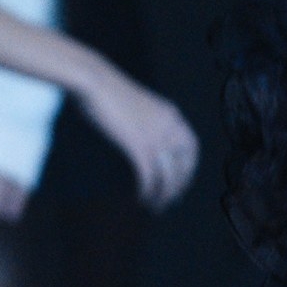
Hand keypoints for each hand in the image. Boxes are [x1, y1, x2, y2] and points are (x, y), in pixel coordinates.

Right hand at [76, 71, 198, 209]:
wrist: (94, 80)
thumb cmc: (108, 90)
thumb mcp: (138, 105)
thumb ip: (148, 121)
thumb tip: (144, 140)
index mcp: (172, 115)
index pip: (192, 147)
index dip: (189, 168)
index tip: (182, 182)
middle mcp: (170, 126)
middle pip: (183, 165)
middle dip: (179, 186)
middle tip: (170, 201)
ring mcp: (155, 136)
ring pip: (168, 174)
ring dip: (164, 194)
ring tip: (156, 207)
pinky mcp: (138, 144)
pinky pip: (149, 175)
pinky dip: (147, 190)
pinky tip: (141, 197)